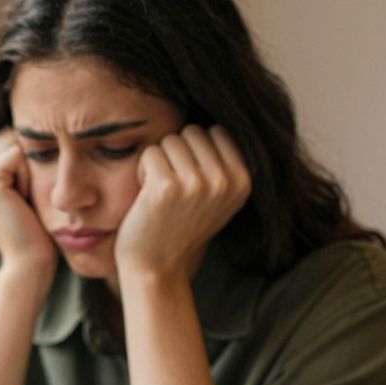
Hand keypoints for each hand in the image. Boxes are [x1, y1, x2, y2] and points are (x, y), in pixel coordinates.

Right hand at [0, 128, 57, 279]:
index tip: (26, 196)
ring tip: (24, 199)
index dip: (30, 161)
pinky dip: (29, 175)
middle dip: (30, 162)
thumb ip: (21, 158)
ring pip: (16, 143)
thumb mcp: (26, 186)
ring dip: (31, 168)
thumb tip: (34, 122)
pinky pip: (18, 154)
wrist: (29, 262)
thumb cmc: (36, 227)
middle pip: (13, 136)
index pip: (11, 139)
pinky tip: (23, 199)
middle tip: (26, 199)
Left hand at [114, 125, 250, 282]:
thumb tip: (229, 116)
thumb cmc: (180, 227)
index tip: (190, 183)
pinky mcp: (166, 187)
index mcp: (244, 180)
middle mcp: (225, 181)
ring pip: (170, 140)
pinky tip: (146, 197)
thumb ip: (225, 163)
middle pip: (192, 132)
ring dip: (159, 163)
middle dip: (177, 155)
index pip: (216, 131)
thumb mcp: (218, 197)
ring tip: (161, 194)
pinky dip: (142, 171)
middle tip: (172, 190)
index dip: (195, 152)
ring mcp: (197, 183)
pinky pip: (150, 153)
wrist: (155, 267)